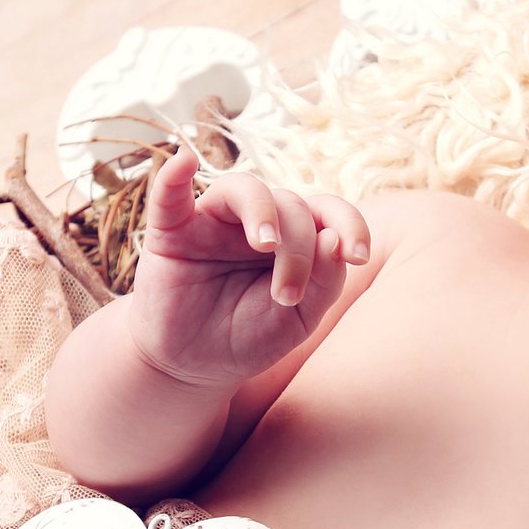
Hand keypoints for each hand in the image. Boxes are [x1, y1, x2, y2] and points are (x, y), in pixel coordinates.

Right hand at [126, 144, 369, 393]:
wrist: (194, 366)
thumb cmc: (248, 338)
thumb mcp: (298, 320)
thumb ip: (324, 282)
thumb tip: (336, 239)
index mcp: (295, 239)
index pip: (328, 212)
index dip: (350, 224)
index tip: (358, 256)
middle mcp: (257, 221)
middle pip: (291, 205)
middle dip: (299, 250)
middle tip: (287, 296)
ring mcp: (214, 222)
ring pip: (244, 188)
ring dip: (261, 211)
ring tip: (265, 244)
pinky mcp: (172, 232)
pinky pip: (170, 195)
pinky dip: (173, 177)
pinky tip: (183, 162)